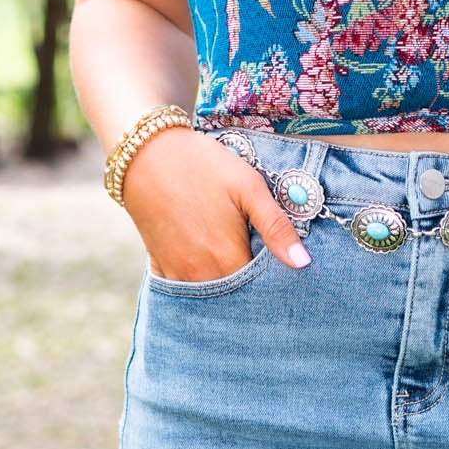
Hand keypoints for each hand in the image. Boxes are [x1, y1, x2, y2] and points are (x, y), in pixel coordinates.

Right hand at [123, 127, 310, 280]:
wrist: (145, 152)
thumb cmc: (202, 166)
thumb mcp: (248, 187)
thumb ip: (276, 227)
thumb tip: (303, 263)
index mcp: (228, 259)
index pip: (261, 288)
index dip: (273, 279)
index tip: (279, 265)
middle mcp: (203, 276)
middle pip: (236, 297)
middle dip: (250, 288)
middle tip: (256, 261)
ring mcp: (179, 275)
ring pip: (211, 296)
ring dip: (225, 287)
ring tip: (232, 261)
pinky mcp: (160, 267)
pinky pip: (184, 290)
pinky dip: (199, 283)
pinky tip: (206, 264)